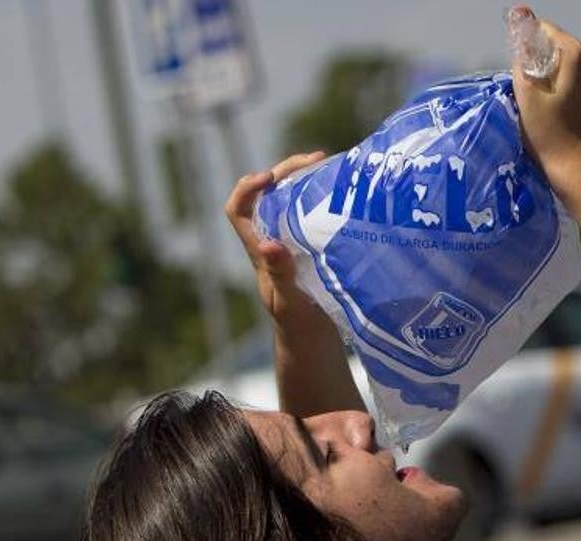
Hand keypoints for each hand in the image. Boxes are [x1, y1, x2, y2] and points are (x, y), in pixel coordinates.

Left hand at [224, 151, 329, 326]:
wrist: (313, 340)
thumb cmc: (297, 327)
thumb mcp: (290, 303)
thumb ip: (280, 275)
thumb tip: (268, 244)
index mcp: (259, 251)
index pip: (237, 210)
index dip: (247, 188)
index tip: (271, 177)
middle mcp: (271, 239)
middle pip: (266, 194)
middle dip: (286, 171)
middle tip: (317, 159)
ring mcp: (290, 240)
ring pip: (288, 197)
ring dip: (305, 177)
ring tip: (331, 164)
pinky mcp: (310, 244)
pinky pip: (310, 210)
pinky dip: (322, 194)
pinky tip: (344, 189)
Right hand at [510, 6, 580, 187]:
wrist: (573, 164)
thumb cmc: (547, 133)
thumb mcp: (526, 92)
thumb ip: (522, 53)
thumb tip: (519, 16)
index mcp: (576, 52)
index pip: (540, 30)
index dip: (521, 47)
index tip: (515, 74)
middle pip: (547, 45)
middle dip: (530, 61)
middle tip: (523, 92)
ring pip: (553, 60)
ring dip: (538, 74)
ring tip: (533, 101)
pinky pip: (562, 72)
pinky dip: (549, 83)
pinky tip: (543, 105)